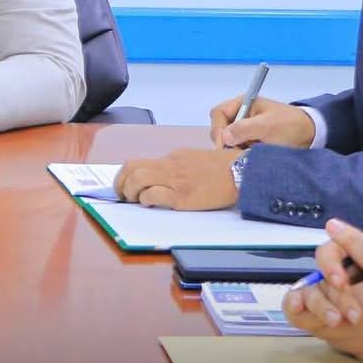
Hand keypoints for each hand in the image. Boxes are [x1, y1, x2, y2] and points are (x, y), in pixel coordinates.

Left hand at [113, 148, 241, 209]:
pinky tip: (151, 205)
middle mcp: (170, 165)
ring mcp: (176, 180)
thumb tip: (161, 179)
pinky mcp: (182, 196)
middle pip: (131, 168)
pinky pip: (153, 195)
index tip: (124, 186)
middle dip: (120, 184)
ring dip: (130, 192)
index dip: (125, 176)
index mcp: (173, 157)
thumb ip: (177, 167)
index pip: (138, 162)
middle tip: (122, 196)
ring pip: (137, 179)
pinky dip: (146, 200)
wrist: (242, 172)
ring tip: (133, 201)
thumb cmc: (222, 170)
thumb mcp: (195, 160)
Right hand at [209, 95, 315, 149]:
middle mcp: (240, 115)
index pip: (218, 113)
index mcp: (243, 104)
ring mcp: (245, 129)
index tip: (223, 145)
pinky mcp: (250, 141)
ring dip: (233, 150)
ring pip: (227, 141)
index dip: (218, 129)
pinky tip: (248, 158)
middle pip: (220, 128)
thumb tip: (224, 137)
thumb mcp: (267, 126)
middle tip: (233, 154)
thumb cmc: (289, 125)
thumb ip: (244, 129)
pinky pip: (237, 148)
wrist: (311, 134)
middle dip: (225, 141)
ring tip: (244, 156)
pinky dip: (240, 154)